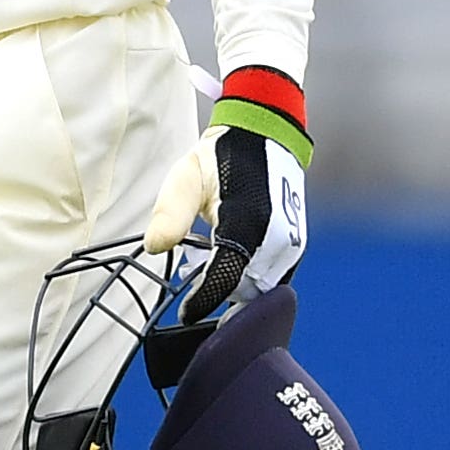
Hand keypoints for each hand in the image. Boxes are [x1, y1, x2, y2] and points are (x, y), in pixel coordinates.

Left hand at [144, 70, 310, 321]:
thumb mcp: (186, 177)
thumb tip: (154, 246)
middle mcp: (277, 239)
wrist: (265, 136)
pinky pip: (273, 277)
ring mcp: (292, 244)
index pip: (226, 280)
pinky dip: (251, 279)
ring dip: (235, 288)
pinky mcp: (296, 245)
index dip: (204, 301)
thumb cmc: (221, 156)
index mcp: (248, 223)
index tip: (185, 314)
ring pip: (261, 288)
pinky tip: (228, 265)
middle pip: (244, 291)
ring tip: (206, 273)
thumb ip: (170, 212)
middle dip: (218, 295)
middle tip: (190, 286)